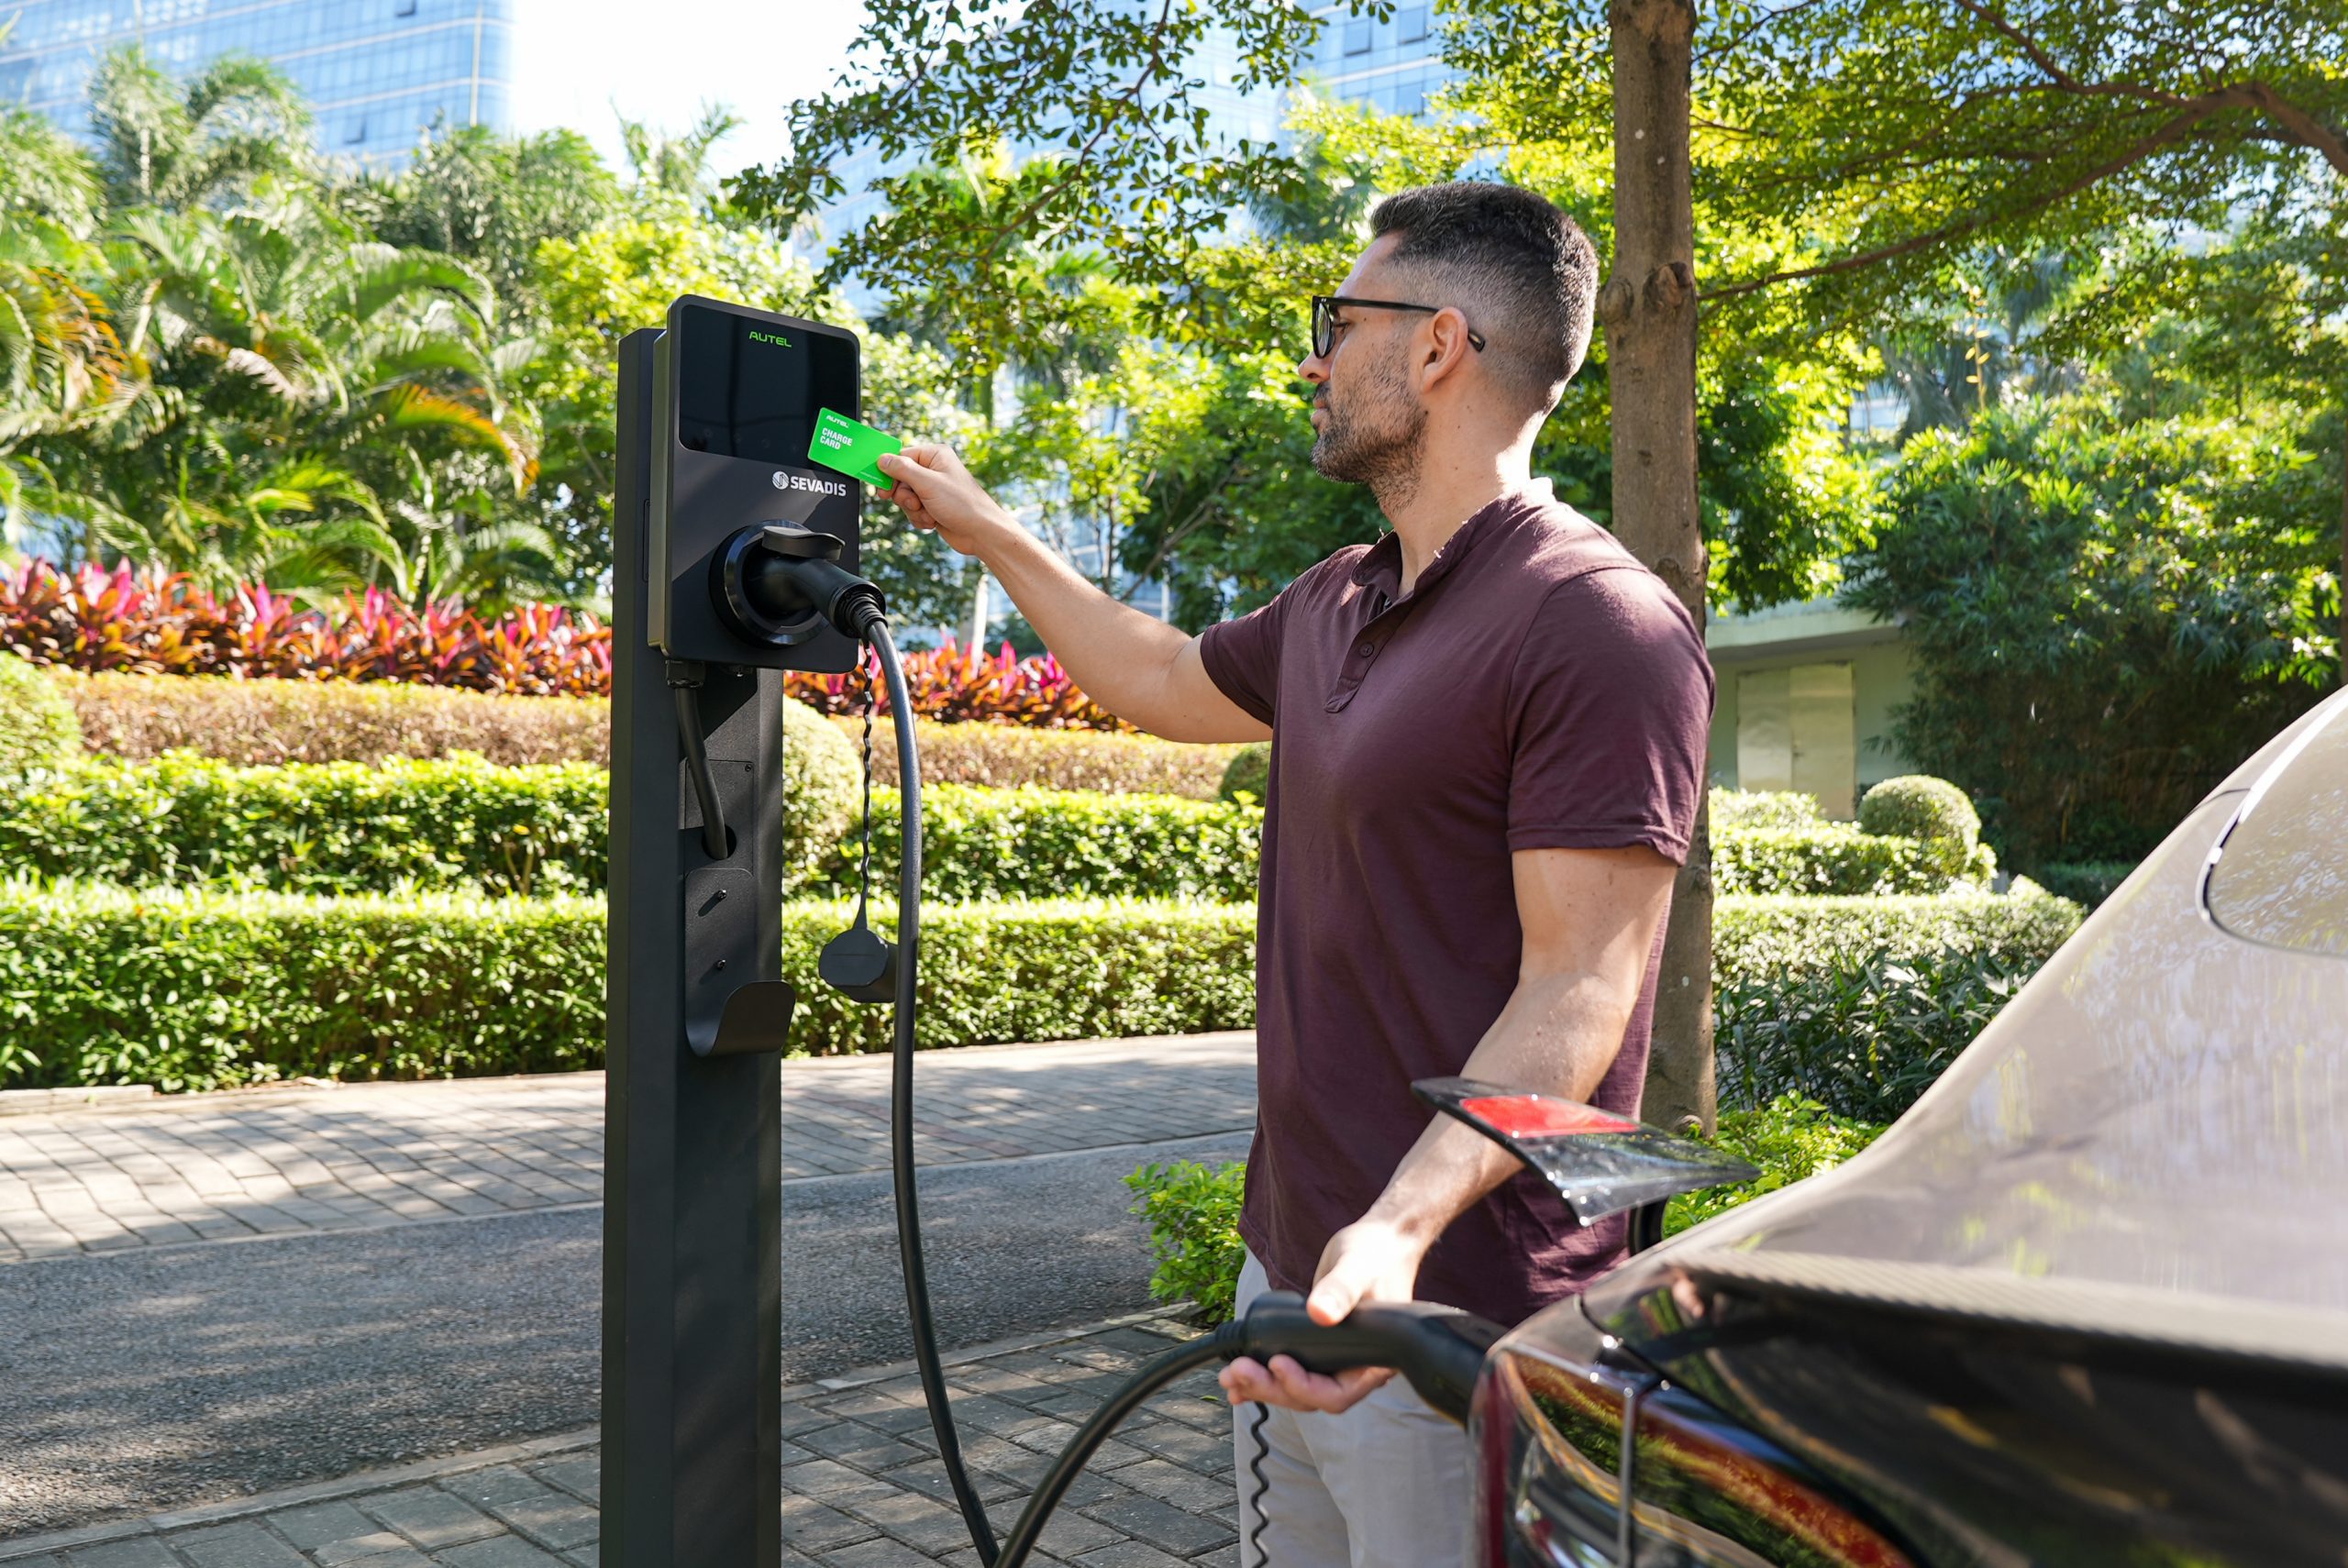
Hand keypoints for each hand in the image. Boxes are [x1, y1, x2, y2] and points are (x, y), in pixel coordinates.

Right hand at [875, 444, 1016, 556]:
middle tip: (913, 503)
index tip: (881, 487)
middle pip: (899, 479)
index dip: (888, 472)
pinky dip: (919, 518)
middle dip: (904, 495)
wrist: (981, 533)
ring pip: (905, 497)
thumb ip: (902, 470)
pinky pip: (913, 510)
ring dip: (913, 509)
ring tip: (929, 513)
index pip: (900, 456)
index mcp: (934, 455)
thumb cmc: (961, 504)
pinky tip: (933, 521)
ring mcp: (932, 489)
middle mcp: (933, 469)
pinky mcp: (932, 506)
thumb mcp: (928, 483)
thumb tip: (882, 459)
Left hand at [1217, 1218, 1428, 1414]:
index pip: (1337, 1394)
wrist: (1378, 1242)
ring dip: (1262, 1385)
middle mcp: (1353, 1368)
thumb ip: (1341, 1290)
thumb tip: (1320, 1315)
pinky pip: (1291, 1371)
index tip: (1278, 1363)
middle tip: (1239, 1371)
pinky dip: (1263, 1376)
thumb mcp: (1358, 1268)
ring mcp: (1334, 1360)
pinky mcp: (1315, 1348)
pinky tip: (1238, 1377)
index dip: (1304, 1387)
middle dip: (1272, 1387)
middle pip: (1310, 1396)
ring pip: (1296, 1388)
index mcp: (1372, 1361)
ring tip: (1230, 1376)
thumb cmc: (1377, 1253)